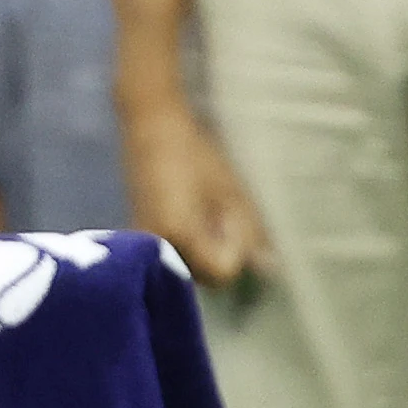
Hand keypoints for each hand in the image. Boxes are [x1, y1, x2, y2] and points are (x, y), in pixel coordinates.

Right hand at [123, 100, 267, 287]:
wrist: (153, 131)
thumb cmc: (196, 154)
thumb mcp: (231, 192)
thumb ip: (248, 233)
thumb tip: (265, 268)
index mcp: (178, 236)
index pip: (221, 272)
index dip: (235, 247)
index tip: (230, 216)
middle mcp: (156, 250)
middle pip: (203, 277)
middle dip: (221, 252)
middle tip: (220, 213)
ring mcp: (145, 246)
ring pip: (190, 269)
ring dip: (207, 250)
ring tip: (205, 213)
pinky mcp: (141, 239)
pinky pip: (175, 256)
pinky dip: (191, 246)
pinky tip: (192, 216)